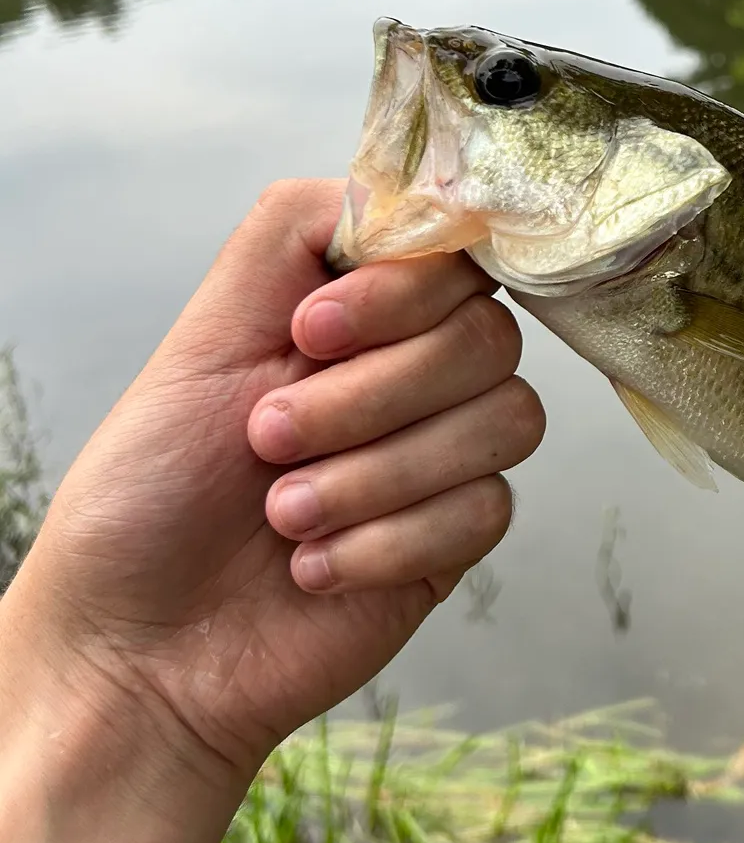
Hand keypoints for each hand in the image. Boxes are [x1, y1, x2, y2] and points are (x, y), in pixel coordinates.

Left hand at [0, 179, 542, 792]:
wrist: (139, 651)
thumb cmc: (148, 496)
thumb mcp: (200, 337)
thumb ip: (294, 239)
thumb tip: (403, 192)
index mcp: (354, 316)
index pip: (454, 256)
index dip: (402, 290)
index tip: (309, 332)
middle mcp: (409, 377)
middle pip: (489, 337)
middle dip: (372, 395)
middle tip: (268, 438)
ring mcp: (440, 457)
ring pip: (505, 421)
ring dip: (379, 474)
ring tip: (284, 516)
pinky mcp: (456, 538)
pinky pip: (487, 511)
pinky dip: (390, 541)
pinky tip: (316, 568)